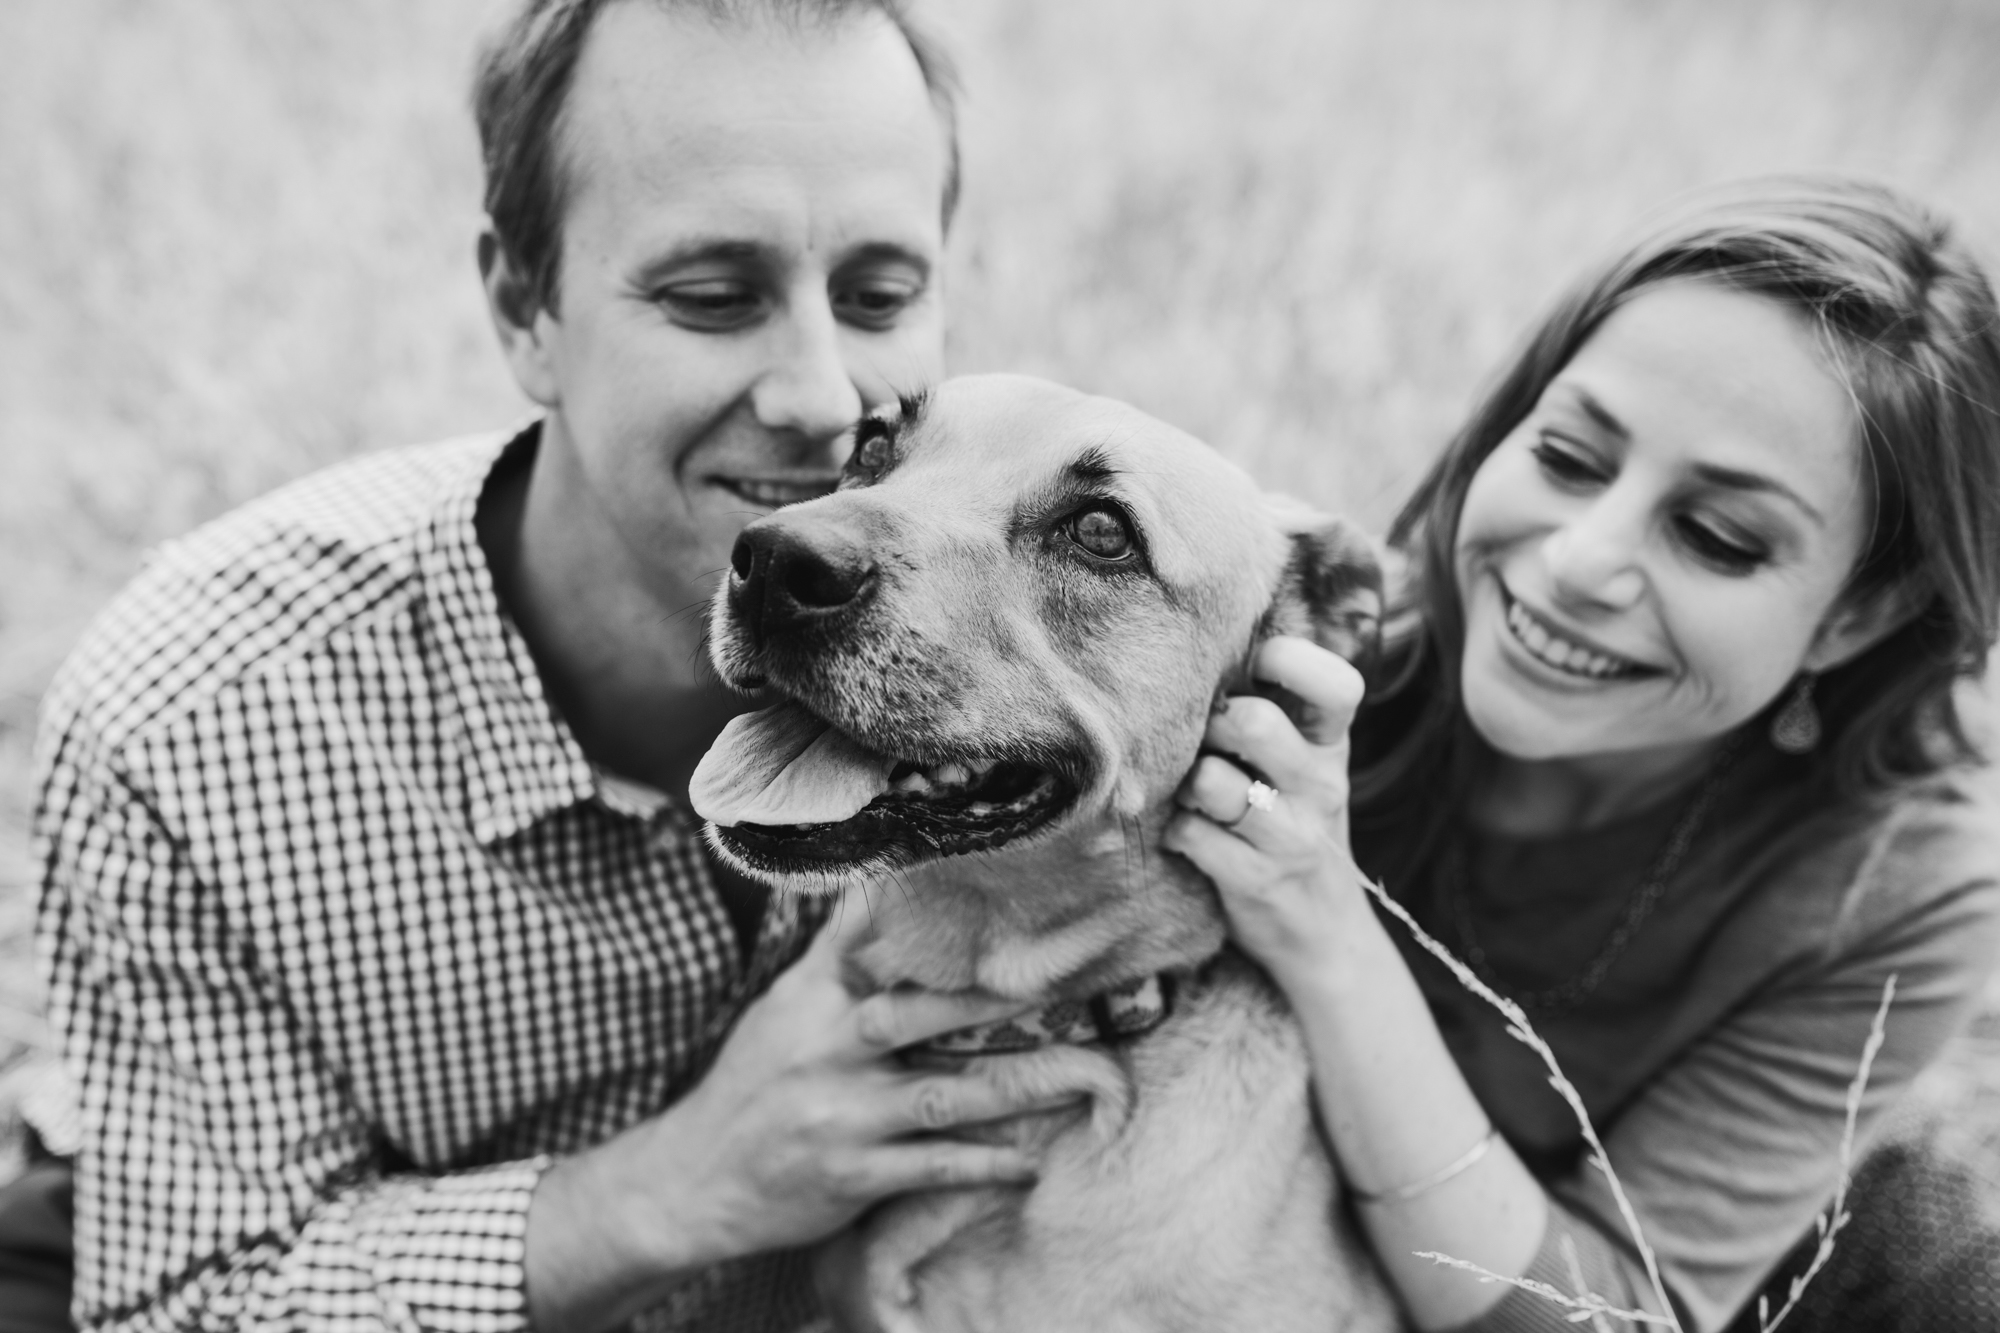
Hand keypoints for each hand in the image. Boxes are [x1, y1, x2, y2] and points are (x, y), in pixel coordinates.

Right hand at [526, 907, 1068, 1330]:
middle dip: (996, 997)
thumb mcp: (785, 1005)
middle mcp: (829, 1048)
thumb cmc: (754, 1082)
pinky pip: (932, 1168)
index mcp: (814, 996)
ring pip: (944, 1096)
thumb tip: (882, 881)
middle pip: (921, 1012)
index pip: (873, 935)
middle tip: (1065, 980)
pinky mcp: (852, 1175)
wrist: (695, 1179)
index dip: (932, 909)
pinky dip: (984, 1166)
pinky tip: (1031, 1163)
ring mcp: (842, 1114)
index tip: (996, 882)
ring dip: (1017, 1087)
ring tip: (1083, 1075)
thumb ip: (840, 951)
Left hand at [1163, 635, 1368, 975]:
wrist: (1323, 933)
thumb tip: (1205, 648)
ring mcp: (1292, 836)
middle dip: (1212, 725)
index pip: (1338, 684)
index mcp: (1332, 746)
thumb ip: (1273, 709)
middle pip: (1255, 723)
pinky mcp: (1257, 880)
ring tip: (1195, 795)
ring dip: (1188, 784)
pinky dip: (1177, 832)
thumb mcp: (1304, 765)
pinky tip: (1188, 837)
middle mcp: (1322, 785)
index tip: (1254, 671)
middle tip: (1206, 742)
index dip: (1288, 661)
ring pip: (1213, 780)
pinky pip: (1192, 834)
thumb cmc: (1292, 824)